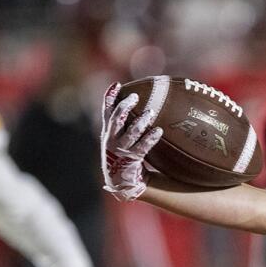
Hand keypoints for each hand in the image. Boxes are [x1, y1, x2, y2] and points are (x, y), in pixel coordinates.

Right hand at [100, 82, 161, 201]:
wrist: (121, 181)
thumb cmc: (123, 156)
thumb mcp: (118, 139)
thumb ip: (123, 124)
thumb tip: (140, 102)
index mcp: (107, 132)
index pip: (106, 112)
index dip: (110, 98)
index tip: (117, 85)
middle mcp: (111, 140)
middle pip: (116, 119)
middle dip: (125, 106)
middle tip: (135, 96)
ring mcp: (120, 150)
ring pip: (130, 133)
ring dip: (140, 121)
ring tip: (151, 112)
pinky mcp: (131, 160)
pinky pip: (142, 147)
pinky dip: (150, 138)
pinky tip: (158, 130)